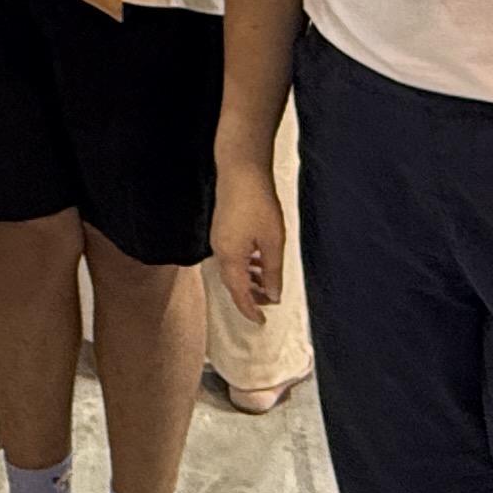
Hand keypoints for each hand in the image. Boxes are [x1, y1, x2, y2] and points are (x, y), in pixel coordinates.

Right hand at [208, 151, 285, 323]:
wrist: (241, 170)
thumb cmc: (258, 204)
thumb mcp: (272, 242)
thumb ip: (272, 272)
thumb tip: (272, 295)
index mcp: (230, 258)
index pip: (239, 294)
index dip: (250, 310)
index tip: (261, 321)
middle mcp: (220, 252)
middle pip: (233, 283)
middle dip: (249, 296)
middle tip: (267, 303)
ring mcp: (219, 239)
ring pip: (233, 270)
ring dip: (249, 280)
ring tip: (267, 283)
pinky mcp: (222, 229)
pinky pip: (232, 257)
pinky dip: (246, 265)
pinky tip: (259, 261)